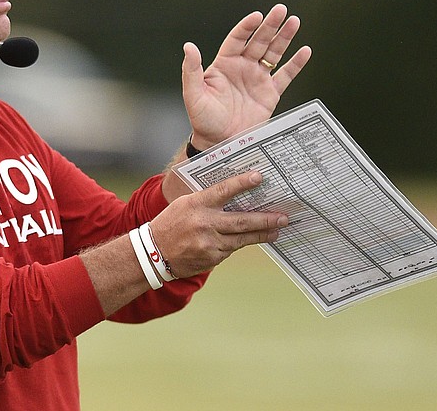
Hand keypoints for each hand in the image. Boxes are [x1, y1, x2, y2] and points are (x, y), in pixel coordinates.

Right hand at [150, 171, 287, 277]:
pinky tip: (250, 240)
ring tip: (276, 230)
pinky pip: (231, 249)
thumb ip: (208, 200)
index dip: (242, 183)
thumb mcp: (186, 204)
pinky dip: (240, 243)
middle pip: (241, 220)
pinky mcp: (212, 258)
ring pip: (241, 238)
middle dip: (265, 219)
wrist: (154, 252)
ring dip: (261, 234)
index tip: (259, 177)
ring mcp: (209, 243)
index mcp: (197, 204)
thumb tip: (236, 195)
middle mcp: (204, 223)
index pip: (223, 191)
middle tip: (283, 217)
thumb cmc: (171, 223)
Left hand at [181, 3, 311, 149]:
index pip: (237, 39)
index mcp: (224, 64)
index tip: (257, 16)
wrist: (219, 142)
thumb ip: (191, 70)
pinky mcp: (270, 93)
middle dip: (270, 25)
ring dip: (284, 38)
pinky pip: (285, 75)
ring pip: (274, 53)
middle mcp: (242, 68)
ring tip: (294, 22)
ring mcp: (257, 79)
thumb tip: (188, 46)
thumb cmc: (203, 119)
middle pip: (259, 41)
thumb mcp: (193, 94)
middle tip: (281, 10)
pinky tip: (305, 51)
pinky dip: (296, 64)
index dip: (247, 27)